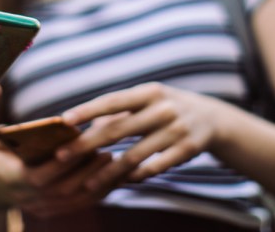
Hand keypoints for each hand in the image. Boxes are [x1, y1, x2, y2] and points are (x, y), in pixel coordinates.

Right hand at [0, 128, 112, 217]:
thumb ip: (12, 132)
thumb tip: (42, 124)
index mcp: (13, 179)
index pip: (40, 177)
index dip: (63, 163)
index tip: (84, 146)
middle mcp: (28, 198)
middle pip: (63, 190)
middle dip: (87, 173)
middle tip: (107, 153)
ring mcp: (40, 208)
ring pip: (74, 201)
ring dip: (97, 183)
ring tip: (115, 164)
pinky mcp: (51, 211)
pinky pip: (77, 205)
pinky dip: (97, 193)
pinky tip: (113, 178)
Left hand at [58, 83, 220, 189]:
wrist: (213, 118)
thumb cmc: (167, 107)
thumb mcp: (147, 100)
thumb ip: (119, 112)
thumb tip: (87, 124)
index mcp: (149, 92)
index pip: (113, 100)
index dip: (88, 109)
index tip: (64, 120)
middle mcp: (162, 109)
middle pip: (118, 129)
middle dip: (87, 144)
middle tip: (62, 155)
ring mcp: (176, 130)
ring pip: (134, 155)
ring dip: (108, 171)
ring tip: (87, 183)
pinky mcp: (187, 150)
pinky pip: (155, 167)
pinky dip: (137, 176)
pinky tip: (121, 182)